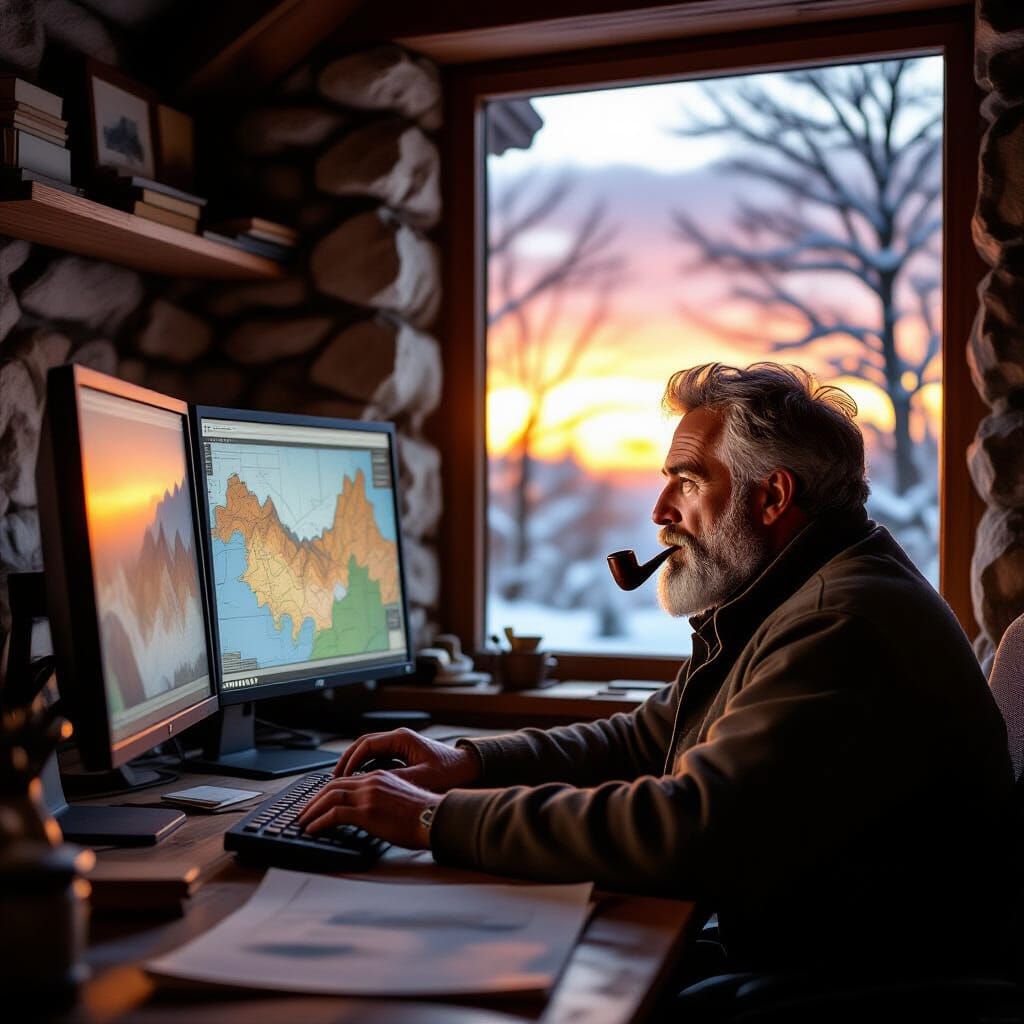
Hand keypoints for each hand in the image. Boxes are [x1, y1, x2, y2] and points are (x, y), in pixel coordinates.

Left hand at [297, 772, 436, 849]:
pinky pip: (333, 814)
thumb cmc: (424, 814)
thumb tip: (371, 812)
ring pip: (329, 797)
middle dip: (314, 799)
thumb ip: (382, 798)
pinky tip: (312, 829)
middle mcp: (371, 781)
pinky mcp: (366, 812)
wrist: (435, 817)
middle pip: (332, 786)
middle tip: (304, 811)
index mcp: (379, 776)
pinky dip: (318, 821)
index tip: (318, 802)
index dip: (328, 791)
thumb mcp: (400, 798)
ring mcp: (367, 796)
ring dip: (312, 810)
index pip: (346, 780)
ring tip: (303, 821)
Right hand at [333, 727, 481, 792]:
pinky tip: (361, 783)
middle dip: (347, 761)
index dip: (350, 760)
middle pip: (364, 745)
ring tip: (343, 782)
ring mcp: (401, 746)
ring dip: (356, 764)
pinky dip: (367, 768)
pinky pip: (379, 758)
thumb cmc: (451, 771)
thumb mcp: (423, 777)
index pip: (366, 744)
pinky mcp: (404, 754)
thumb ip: (398, 779)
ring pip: (370, 751)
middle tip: (334, 779)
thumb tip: (372, 784)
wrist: (469, 768)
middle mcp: (399, 739)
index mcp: (402, 739)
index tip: (340, 775)